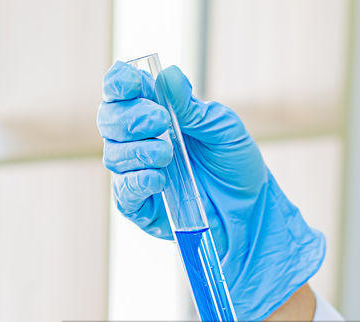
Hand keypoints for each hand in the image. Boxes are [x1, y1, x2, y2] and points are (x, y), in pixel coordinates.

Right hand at [97, 62, 325, 321]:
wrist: (250, 208)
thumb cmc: (235, 163)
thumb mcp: (221, 127)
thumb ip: (191, 106)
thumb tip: (168, 74)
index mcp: (154, 111)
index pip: (121, 90)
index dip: (119, 82)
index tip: (132, 84)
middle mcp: (137, 139)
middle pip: (109, 119)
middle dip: (129, 117)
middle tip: (160, 121)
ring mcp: (135, 172)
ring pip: (113, 155)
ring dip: (138, 150)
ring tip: (168, 153)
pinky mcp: (139, 205)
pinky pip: (124, 190)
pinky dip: (138, 180)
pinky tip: (159, 178)